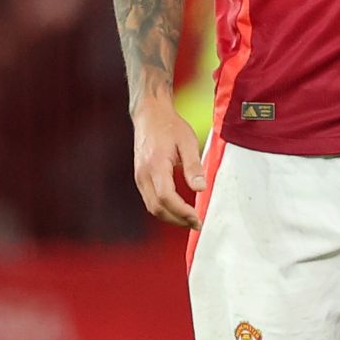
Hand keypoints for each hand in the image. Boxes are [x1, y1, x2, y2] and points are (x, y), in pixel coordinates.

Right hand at [131, 100, 208, 228]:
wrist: (150, 115)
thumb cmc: (169, 126)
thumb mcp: (187, 141)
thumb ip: (193, 166)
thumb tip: (200, 188)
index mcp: (155, 166)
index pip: (166, 197)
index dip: (181, 212)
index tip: (196, 218)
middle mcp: (143, 175)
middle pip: (157, 208)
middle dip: (177, 220)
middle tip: (196, 223)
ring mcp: (139, 177)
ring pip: (152, 207)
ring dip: (170, 217)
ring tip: (189, 220)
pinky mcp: (140, 178)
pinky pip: (149, 200)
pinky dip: (163, 210)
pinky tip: (177, 210)